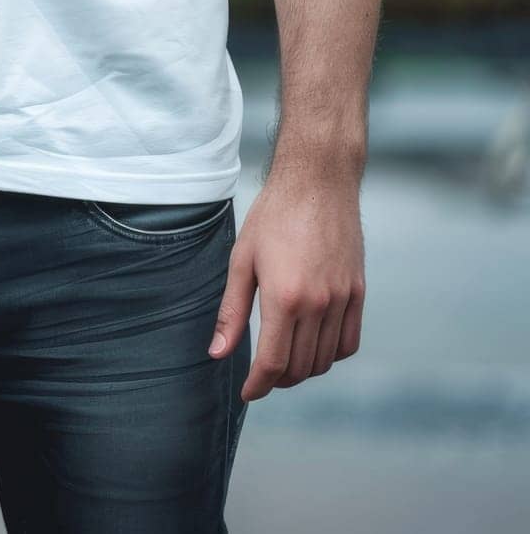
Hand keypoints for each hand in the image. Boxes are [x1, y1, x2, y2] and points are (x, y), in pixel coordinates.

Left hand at [209, 153, 365, 400]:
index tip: (247, 393)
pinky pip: (349, 341)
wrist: (318, 184)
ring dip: (303, 370)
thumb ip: (231, 312)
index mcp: (285, 297)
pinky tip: (312, 346)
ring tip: (283, 362)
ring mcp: (343, 299)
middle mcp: (319, 304)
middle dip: (278, 380)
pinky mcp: (359, 292)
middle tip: (261, 376)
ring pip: (326, 359)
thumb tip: (218, 352)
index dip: (258, 385)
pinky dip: (330, 354)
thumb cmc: (272, 218)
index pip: (274, 362)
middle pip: (301, 367)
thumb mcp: (241, 262)